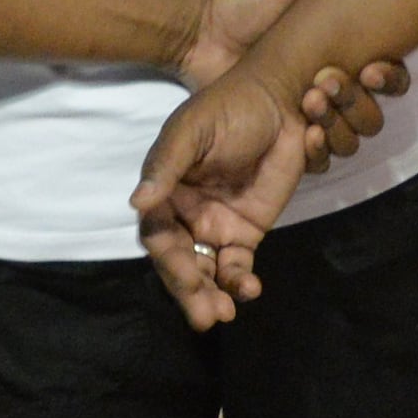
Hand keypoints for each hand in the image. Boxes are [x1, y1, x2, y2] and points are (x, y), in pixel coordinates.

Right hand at [131, 69, 316, 329]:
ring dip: (212, 295)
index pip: (157, 235)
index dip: (169, 262)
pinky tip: (250, 289)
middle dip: (189, 291)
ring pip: (206, 271)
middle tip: (206, 317)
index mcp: (164, 189)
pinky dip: (240, 282)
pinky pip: (237, 266)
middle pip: (179, 261)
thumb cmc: (229, 108)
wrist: (281, 101)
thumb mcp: (193, 130)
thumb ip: (166, 165)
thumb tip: (137, 203)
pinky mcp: (245, 230)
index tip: (188, 279)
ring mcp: (215, 224)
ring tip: (224, 314)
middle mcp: (184, 213)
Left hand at [174, 0, 407, 170]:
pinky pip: (319, 158)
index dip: (390, 77)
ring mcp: (311, 113)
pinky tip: (303, 131)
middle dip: (361, 102)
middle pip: (374, 111)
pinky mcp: (286, 136)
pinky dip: (318, 150)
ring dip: (338, 125)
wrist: (202, 31)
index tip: (371, 67)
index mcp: (347, 49)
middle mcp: (335, 85)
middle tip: (329, 81)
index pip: (389, 74)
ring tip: (307, 99)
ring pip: (351, 138)